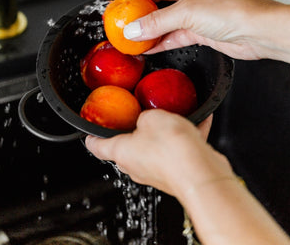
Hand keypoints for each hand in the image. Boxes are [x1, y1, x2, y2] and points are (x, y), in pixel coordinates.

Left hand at [85, 109, 231, 198]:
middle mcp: (137, 166)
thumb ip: (146, 115)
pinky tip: (199, 120)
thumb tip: (149, 117)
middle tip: (140, 116)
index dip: (92, 138)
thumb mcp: (151, 117)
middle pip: (128, 146)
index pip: (98, 146)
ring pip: (156, 148)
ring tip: (176, 117)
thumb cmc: (171, 149)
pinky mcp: (178, 173)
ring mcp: (157, 172)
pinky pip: (180, 150)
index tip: (89, 134)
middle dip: (134, 131)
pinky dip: (188, 136)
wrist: (200, 172)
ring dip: (164, 133)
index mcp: (122, 152)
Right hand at [109, 0, 289, 62]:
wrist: (258, 31)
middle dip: (138, 6)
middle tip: (121, 16)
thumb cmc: (233, 10)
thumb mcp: (187, 12)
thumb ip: (157, 21)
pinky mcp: (200, 29)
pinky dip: (161, 40)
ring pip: (164, 17)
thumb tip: (134, 28)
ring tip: (131, 34)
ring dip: (149, 26)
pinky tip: (148, 47)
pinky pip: (173, 34)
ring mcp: (195, 11)